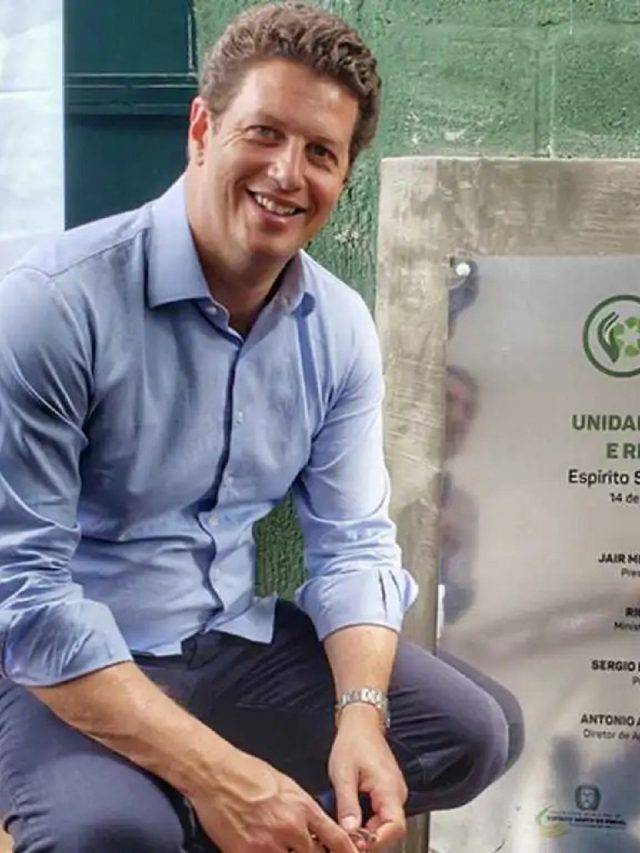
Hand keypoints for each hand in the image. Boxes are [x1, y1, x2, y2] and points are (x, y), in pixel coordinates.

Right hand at [190, 745, 357, 851]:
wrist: (218, 775)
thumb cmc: (250, 773)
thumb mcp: (286, 785)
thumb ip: (303, 809)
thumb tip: (314, 828)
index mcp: (303, 808)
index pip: (336, 839)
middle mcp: (290, 829)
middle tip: (307, 848)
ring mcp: (268, 845)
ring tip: (278, 844)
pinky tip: (261, 848)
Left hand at [329, 706, 407, 851]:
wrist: (360, 723)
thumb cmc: (353, 742)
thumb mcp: (343, 774)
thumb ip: (347, 805)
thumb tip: (350, 832)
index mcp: (389, 789)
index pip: (395, 828)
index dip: (377, 842)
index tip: (357, 845)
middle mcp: (396, 793)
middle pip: (389, 830)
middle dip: (368, 839)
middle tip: (345, 840)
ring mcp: (393, 794)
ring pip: (384, 825)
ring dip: (366, 831)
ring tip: (346, 830)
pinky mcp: (386, 793)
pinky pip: (381, 815)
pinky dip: (367, 822)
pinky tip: (351, 820)